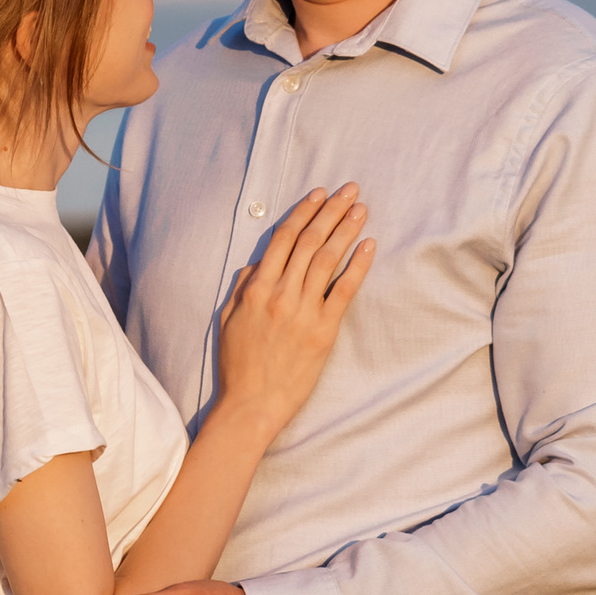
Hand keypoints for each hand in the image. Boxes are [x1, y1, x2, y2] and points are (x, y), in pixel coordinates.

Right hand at [214, 185, 372, 434]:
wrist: (252, 404)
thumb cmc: (237, 365)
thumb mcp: (228, 321)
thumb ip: (241, 289)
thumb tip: (255, 265)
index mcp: (255, 289)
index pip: (283, 239)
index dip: (303, 212)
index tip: (319, 194)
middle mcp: (280, 294)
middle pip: (310, 242)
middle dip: (331, 211)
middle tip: (350, 190)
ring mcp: (303, 311)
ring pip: (327, 259)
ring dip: (346, 230)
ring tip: (361, 209)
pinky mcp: (323, 331)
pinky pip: (343, 291)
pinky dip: (357, 265)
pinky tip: (368, 246)